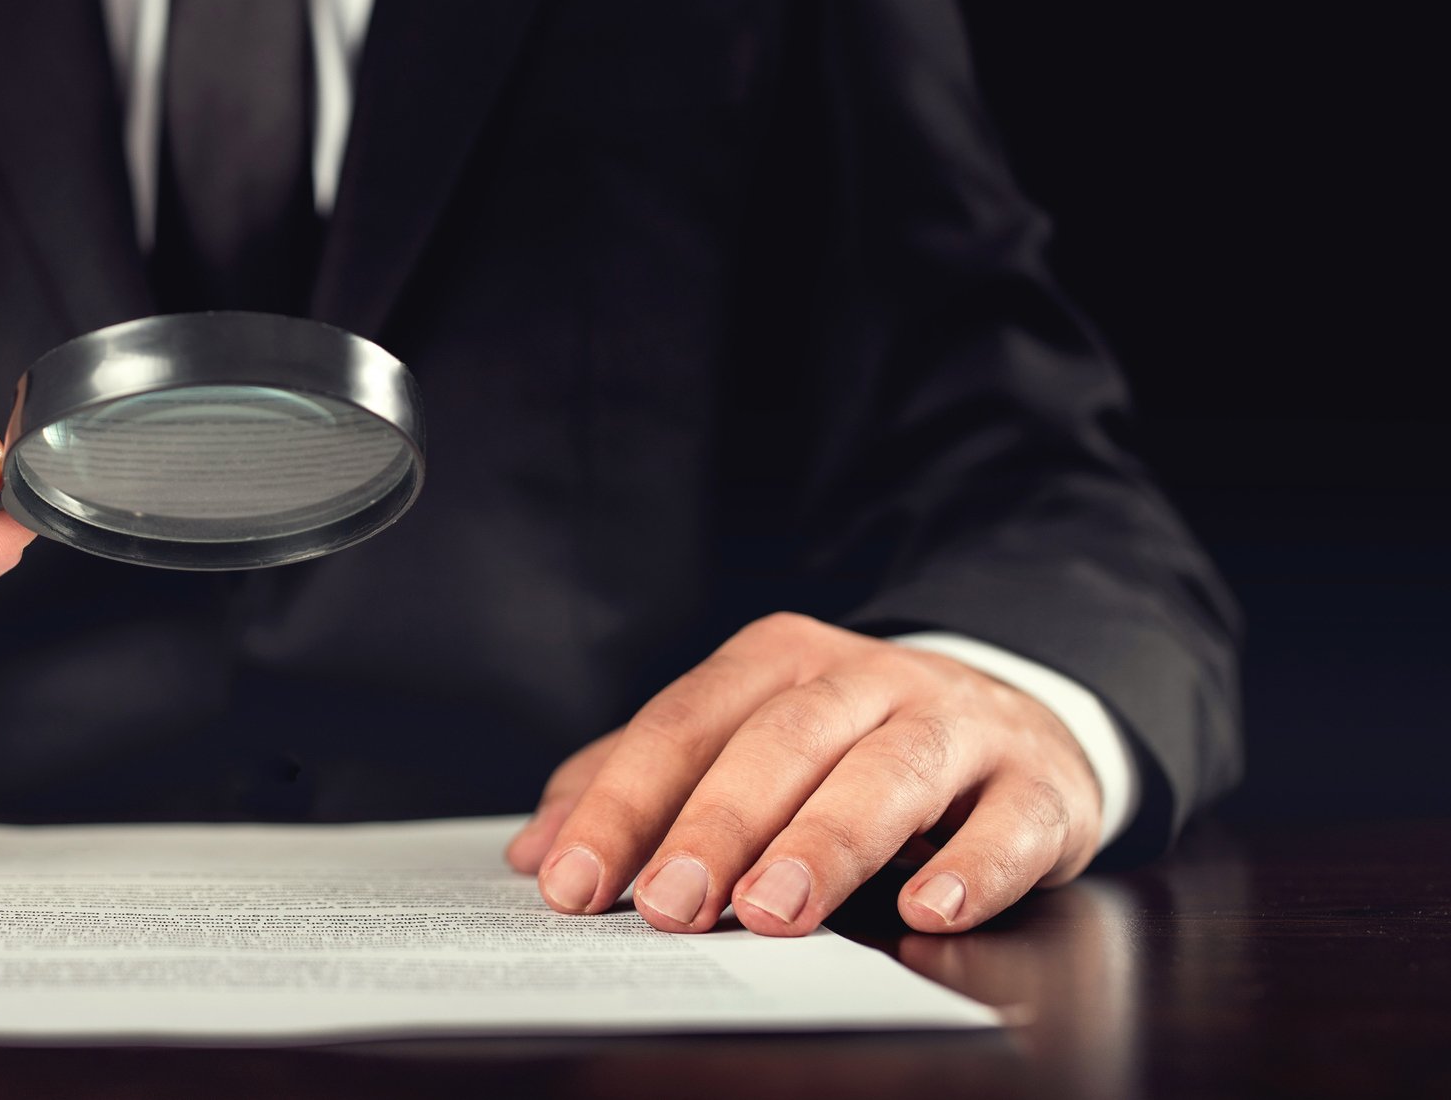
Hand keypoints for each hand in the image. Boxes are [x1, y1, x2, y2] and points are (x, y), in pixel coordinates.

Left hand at [506, 613, 1101, 934]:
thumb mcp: (745, 740)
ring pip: (887, 774)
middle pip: (779, 742)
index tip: (570, 881)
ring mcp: (958, 724)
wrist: (1021, 713)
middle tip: (669, 905)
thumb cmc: (853, 744)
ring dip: (825, 844)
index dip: (622, 804)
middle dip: (717, 825)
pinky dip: (970, 866)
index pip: (682, 725)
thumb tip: (535, 849)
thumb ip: (640, 784)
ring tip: (773, 911)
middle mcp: (866, 679)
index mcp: (778, 662)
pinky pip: (1008, 820)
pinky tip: (928, 909)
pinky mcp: (1040, 783)